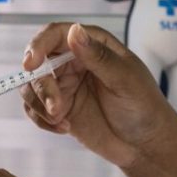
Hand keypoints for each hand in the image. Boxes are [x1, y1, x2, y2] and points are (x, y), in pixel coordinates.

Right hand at [22, 23, 176, 167]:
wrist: (145, 145)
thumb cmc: (144, 107)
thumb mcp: (124, 80)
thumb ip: (98, 57)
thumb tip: (75, 31)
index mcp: (92, 45)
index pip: (56, 34)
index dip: (38, 44)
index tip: (31, 64)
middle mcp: (74, 62)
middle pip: (38, 62)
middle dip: (42, 86)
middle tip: (55, 107)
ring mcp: (64, 85)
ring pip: (31, 85)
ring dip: (39, 104)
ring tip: (60, 120)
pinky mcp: (58, 108)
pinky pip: (34, 108)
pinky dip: (41, 119)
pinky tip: (64, 128)